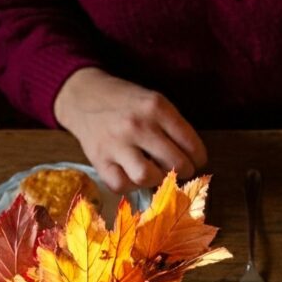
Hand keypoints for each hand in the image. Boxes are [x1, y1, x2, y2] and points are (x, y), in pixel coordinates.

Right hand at [53, 67, 207, 193]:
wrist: (83, 96)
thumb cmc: (126, 103)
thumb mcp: (154, 102)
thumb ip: (174, 128)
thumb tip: (192, 162)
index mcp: (156, 107)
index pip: (192, 146)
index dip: (198, 158)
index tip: (193, 160)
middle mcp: (137, 125)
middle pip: (176, 164)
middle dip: (182, 171)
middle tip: (176, 168)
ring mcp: (116, 144)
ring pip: (147, 177)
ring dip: (155, 179)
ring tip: (153, 171)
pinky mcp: (99, 160)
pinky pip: (121, 186)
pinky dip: (129, 185)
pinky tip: (130, 174)